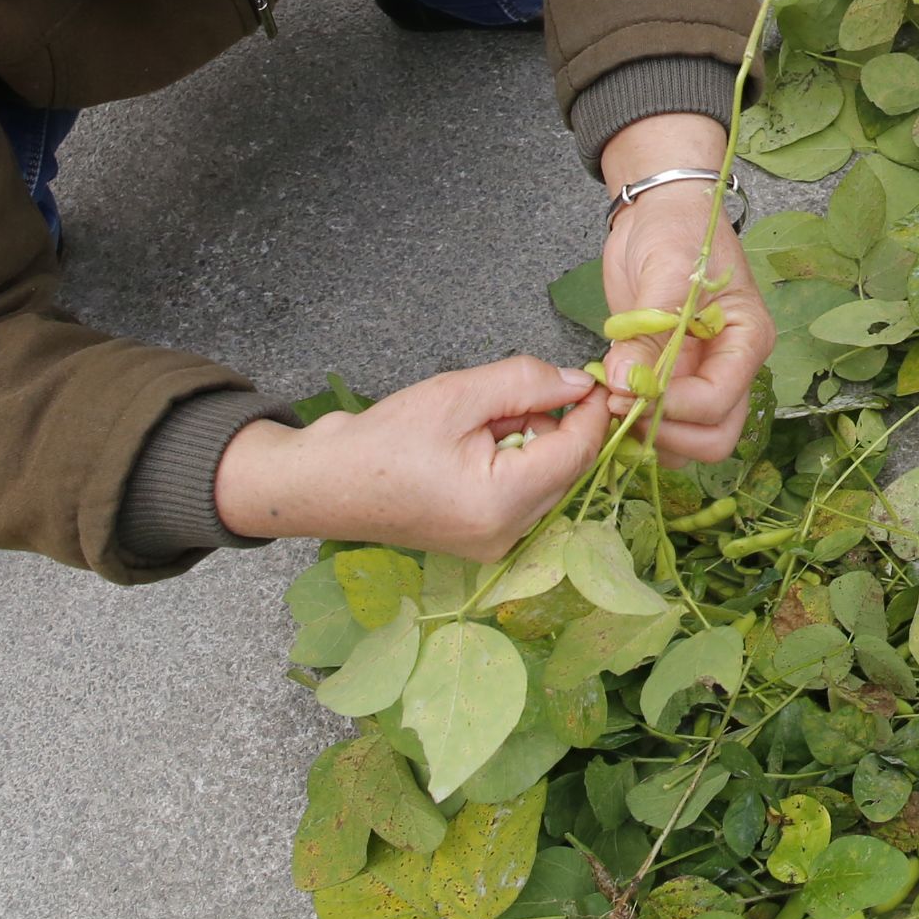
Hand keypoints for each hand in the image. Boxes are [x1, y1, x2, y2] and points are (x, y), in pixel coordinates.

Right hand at [211, 356, 615, 555]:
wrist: (321, 484)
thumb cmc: (381, 442)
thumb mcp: (457, 394)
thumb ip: (527, 382)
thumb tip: (581, 382)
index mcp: (503, 503)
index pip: (578, 452)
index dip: (593, 410)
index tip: (596, 374)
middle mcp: (508, 534)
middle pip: (565, 466)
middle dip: (549, 422)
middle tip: (504, 397)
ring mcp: (495, 544)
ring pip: (545, 477)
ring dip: (528, 439)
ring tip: (475, 422)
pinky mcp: (483, 540)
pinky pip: (522, 491)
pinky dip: (512, 460)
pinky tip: (472, 445)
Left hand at [596, 123, 773, 464]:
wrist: (658, 213)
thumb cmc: (676, 229)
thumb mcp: (664, 270)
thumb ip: (648, 331)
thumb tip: (625, 384)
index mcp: (745, 339)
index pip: (719, 400)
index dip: (674, 406)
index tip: (628, 390)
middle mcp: (730, 367)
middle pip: (715, 437)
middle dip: (667, 433)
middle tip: (622, 407)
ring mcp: (701, 377)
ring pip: (690, 442)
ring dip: (651, 438)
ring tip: (613, 405)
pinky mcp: (671, 381)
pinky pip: (663, 426)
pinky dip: (638, 428)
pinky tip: (611, 401)